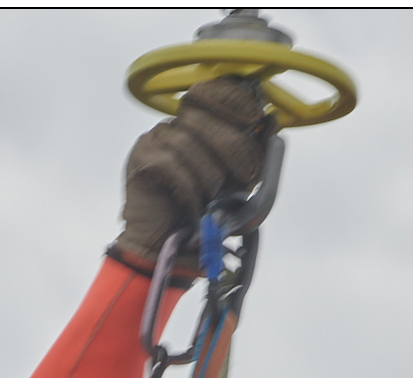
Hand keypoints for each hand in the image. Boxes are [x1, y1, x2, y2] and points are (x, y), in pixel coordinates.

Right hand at [113, 76, 270, 273]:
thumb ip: (253, 155)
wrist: (167, 251)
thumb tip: (272, 124)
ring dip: (209, 176)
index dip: (233, 99)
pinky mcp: (140, 160)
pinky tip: (193, 204)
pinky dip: (189, 188)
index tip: (255, 118)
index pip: (210, 91)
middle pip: (201, 115)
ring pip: (187, 142)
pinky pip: (171, 164)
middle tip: (245, 175)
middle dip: (231, 145)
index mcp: (195, 126)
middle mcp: (171, 127)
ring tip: (211, 199)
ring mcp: (152, 141)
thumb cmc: (203, 217)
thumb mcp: (238, 184)